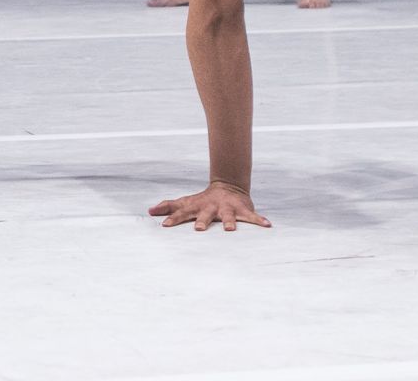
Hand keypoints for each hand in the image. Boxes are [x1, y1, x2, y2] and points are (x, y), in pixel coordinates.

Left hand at [148, 182, 270, 231]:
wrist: (228, 186)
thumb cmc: (203, 201)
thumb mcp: (186, 202)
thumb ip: (169, 207)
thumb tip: (149, 211)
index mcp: (197, 207)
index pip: (182, 212)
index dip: (173, 218)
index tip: (165, 225)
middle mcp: (211, 207)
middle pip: (205, 215)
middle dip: (203, 221)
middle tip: (199, 229)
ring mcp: (227, 209)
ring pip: (229, 216)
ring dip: (230, 222)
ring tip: (231, 230)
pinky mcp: (242, 210)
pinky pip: (252, 217)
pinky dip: (260, 221)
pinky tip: (268, 225)